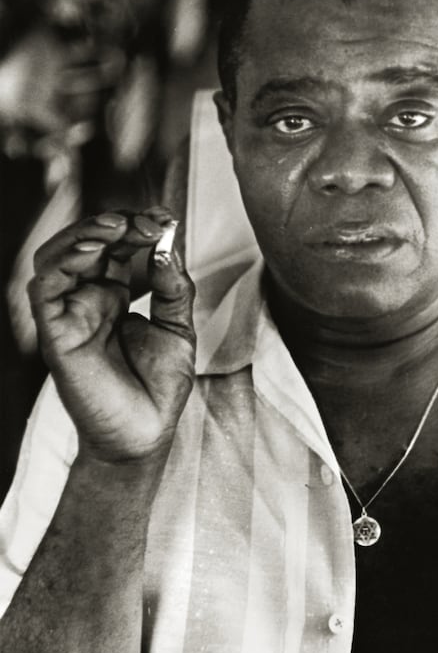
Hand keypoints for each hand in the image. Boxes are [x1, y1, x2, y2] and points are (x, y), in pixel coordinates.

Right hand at [28, 207, 195, 463]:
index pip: (117, 245)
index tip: (166, 219)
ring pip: (57, 257)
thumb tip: (166, 248)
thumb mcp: (178, 329)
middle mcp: (88, 298)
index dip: (138, 226)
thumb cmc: (159, 387)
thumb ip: (174, 289)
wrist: (145, 434)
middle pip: (87, 243)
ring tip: (117, 227)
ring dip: (85, 234)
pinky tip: (92, 252)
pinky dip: (63, 264)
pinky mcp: (55, 333)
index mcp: (116, 294)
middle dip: (117, 224)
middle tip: (149, 222)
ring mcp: (70, 313)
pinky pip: (44, 289)